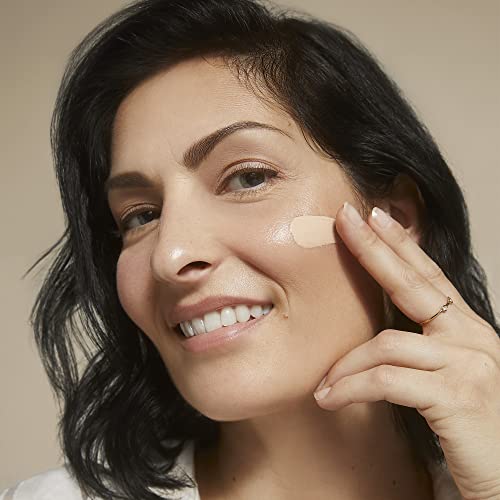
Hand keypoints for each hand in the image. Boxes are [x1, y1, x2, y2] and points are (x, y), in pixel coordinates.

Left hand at [313, 201, 499, 499]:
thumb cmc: (472, 428)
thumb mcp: (445, 377)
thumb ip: (418, 350)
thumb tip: (374, 331)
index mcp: (466, 330)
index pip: (427, 276)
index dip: (399, 244)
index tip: (374, 216)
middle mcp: (472, 337)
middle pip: (413, 283)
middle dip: (374, 249)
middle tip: (346, 221)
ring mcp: (468, 363)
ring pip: (386, 344)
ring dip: (345, 366)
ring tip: (324, 386)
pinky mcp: (458, 395)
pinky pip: (386, 380)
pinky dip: (351, 388)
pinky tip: (330, 399)